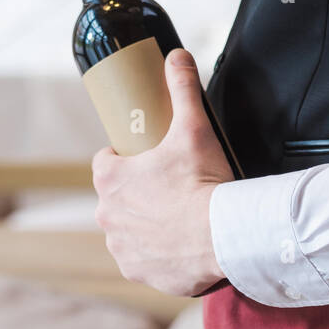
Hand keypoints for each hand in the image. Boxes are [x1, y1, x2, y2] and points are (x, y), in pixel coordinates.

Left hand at [92, 48, 232, 295]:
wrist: (223, 236)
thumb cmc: (201, 180)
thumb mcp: (193, 126)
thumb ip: (182, 87)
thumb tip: (177, 56)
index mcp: (111, 181)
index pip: (105, 162)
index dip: (123, 157)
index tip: (145, 156)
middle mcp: (107, 217)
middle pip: (116, 197)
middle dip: (136, 191)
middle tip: (169, 183)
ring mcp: (122, 249)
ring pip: (127, 229)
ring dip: (144, 223)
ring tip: (176, 214)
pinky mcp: (140, 272)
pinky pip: (142, 260)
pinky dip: (156, 253)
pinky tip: (178, 244)